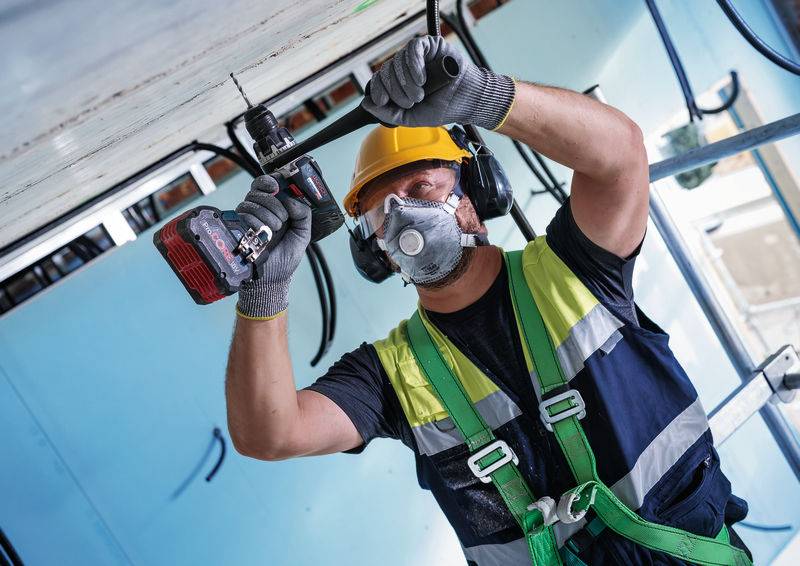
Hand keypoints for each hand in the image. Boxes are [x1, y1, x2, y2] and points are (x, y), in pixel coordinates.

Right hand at [235, 175, 311, 318]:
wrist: (271, 279)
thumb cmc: (285, 258)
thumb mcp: (303, 234)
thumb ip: (304, 214)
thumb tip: (293, 200)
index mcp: (276, 209)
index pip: (269, 185)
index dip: (271, 180)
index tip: (277, 186)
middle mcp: (261, 210)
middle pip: (259, 189)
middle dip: (274, 202)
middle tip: (283, 217)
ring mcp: (249, 218)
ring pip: (252, 200)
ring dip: (267, 213)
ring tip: (275, 229)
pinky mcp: (239, 227)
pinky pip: (243, 213)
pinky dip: (255, 220)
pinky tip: (263, 232)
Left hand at [361, 35, 515, 129]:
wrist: (465, 102)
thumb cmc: (441, 108)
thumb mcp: (410, 118)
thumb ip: (388, 113)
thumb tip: (367, 104)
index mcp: (399, 83)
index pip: (379, 80)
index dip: (377, 90)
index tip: (382, 101)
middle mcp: (405, 68)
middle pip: (386, 71)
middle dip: (395, 90)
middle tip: (411, 102)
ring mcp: (416, 56)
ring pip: (397, 60)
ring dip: (406, 81)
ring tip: (419, 94)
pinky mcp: (429, 46)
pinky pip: (413, 49)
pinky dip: (413, 64)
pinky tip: (421, 78)